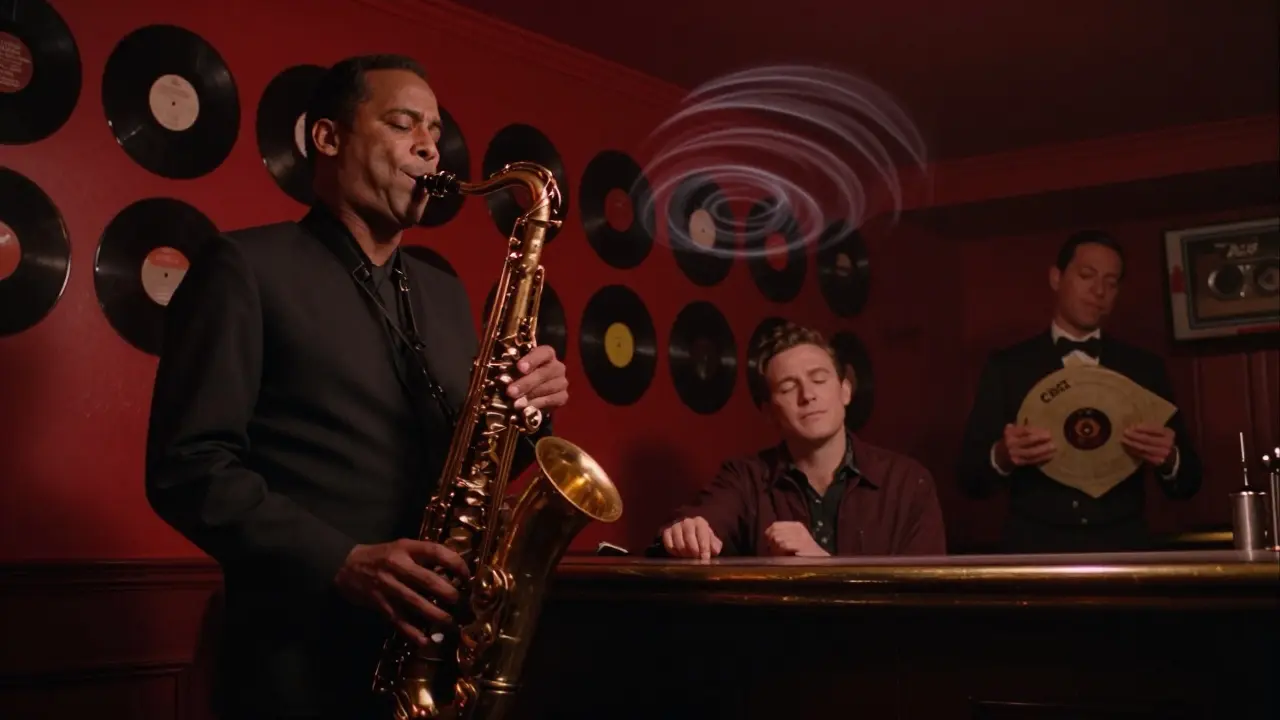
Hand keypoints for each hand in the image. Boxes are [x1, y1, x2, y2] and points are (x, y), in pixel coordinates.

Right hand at [334, 539, 469, 645]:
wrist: (345, 566)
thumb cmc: (381, 556)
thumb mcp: (402, 547)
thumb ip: (423, 555)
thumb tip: (455, 569)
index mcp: (407, 548)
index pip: (436, 552)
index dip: (455, 563)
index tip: (467, 576)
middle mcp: (398, 566)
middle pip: (428, 580)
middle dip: (449, 593)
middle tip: (461, 602)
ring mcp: (388, 586)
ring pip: (415, 602)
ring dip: (436, 615)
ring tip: (450, 624)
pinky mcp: (380, 604)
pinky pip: (399, 620)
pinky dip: (412, 633)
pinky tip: (425, 641)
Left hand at [507, 344, 567, 411]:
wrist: (532, 391)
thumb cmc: (522, 375)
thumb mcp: (516, 368)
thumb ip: (512, 367)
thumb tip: (502, 375)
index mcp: (547, 354)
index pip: (544, 352)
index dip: (532, 360)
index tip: (520, 367)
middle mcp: (557, 366)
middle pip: (544, 373)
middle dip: (526, 383)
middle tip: (511, 392)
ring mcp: (561, 382)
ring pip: (548, 388)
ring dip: (530, 396)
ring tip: (516, 403)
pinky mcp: (563, 396)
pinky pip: (552, 400)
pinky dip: (538, 404)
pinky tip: (527, 408)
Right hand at [661, 517, 722, 558]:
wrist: (691, 537)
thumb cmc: (703, 540)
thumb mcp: (712, 542)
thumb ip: (715, 546)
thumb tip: (714, 550)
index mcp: (700, 522)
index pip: (702, 533)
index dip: (704, 546)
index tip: (705, 558)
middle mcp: (687, 522)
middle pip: (689, 535)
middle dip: (693, 549)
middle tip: (696, 558)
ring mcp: (675, 526)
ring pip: (677, 540)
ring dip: (683, 552)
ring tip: (689, 557)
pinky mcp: (666, 532)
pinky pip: (668, 543)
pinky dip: (674, 551)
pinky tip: (680, 555)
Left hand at [764, 521, 828, 556]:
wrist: (819, 562)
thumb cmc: (801, 554)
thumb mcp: (791, 541)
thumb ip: (779, 535)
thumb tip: (766, 535)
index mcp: (796, 525)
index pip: (775, 525)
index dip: (770, 535)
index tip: (772, 545)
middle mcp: (798, 528)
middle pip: (775, 532)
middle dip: (773, 543)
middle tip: (779, 552)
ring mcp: (801, 536)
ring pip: (778, 538)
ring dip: (778, 549)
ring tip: (785, 554)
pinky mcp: (802, 544)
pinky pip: (784, 545)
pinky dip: (783, 552)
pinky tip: (788, 555)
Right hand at [994, 423, 1055, 470]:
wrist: (999, 455)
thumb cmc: (1009, 439)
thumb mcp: (1011, 431)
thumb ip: (1022, 426)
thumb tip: (1038, 420)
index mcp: (1010, 433)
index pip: (1025, 430)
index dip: (1037, 430)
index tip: (1048, 430)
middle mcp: (1011, 443)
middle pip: (1028, 441)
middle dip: (1041, 439)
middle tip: (1052, 437)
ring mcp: (1015, 454)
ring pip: (1031, 452)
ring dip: (1044, 450)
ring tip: (1054, 447)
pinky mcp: (1019, 462)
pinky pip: (1032, 460)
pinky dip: (1042, 458)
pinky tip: (1050, 455)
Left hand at [1122, 424, 1175, 466]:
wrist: (1169, 456)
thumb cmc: (1160, 439)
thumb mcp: (1159, 431)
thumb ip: (1148, 428)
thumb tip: (1133, 426)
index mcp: (1168, 433)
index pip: (1155, 429)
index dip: (1144, 428)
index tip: (1133, 426)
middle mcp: (1167, 443)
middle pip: (1148, 439)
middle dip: (1135, 436)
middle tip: (1125, 432)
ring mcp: (1162, 453)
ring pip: (1144, 448)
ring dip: (1132, 443)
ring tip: (1123, 440)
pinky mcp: (1156, 461)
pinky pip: (1142, 455)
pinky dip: (1133, 450)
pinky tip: (1127, 447)